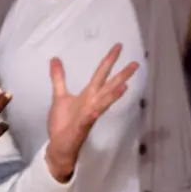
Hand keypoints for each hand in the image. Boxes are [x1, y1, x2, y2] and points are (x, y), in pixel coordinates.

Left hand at [43, 44, 136, 182]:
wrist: (59, 145)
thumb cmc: (62, 123)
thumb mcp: (59, 96)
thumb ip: (59, 78)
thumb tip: (55, 59)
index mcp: (88, 95)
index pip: (101, 74)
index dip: (109, 60)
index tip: (118, 46)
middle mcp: (92, 103)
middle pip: (109, 86)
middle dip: (121, 75)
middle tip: (135, 63)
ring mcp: (88, 115)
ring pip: (104, 103)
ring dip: (113, 95)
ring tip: (125, 84)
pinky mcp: (81, 127)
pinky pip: (88, 120)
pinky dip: (92, 115)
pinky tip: (96, 111)